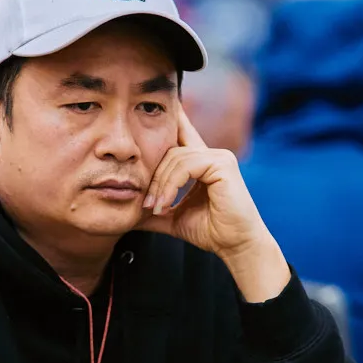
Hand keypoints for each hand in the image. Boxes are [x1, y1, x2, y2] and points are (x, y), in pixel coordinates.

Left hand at [137, 106, 288, 301]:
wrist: (235, 246)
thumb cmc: (211, 231)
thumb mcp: (173, 218)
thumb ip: (154, 210)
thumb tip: (128, 213)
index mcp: (202, 162)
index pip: (180, 138)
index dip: (166, 125)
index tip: (142, 117)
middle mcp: (212, 155)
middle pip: (170, 151)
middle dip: (153, 177)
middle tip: (145, 204)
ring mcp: (219, 157)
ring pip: (176, 158)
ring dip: (160, 185)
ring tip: (154, 208)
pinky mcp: (222, 164)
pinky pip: (186, 166)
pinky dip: (170, 186)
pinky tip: (165, 204)